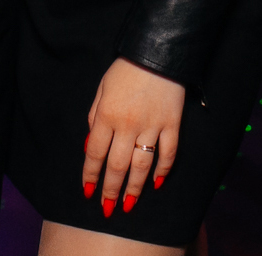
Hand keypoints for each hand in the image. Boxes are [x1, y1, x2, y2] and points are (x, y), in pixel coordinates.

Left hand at [82, 58, 182, 217]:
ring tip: (129, 205)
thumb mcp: (102, 88)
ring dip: (134, 188)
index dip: (90, 175)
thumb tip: (89, 145)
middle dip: (111, 190)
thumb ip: (94, 117)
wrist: (158, 52)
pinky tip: (156, 184)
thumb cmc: (126, 68)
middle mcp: (128, 124)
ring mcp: (152, 126)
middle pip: (117, 165)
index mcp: (107, 115)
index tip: (88, 192)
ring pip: (142, 165)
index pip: (95, 153)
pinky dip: (162, 170)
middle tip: (108, 208)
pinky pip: (168, 153)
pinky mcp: (172, 124)